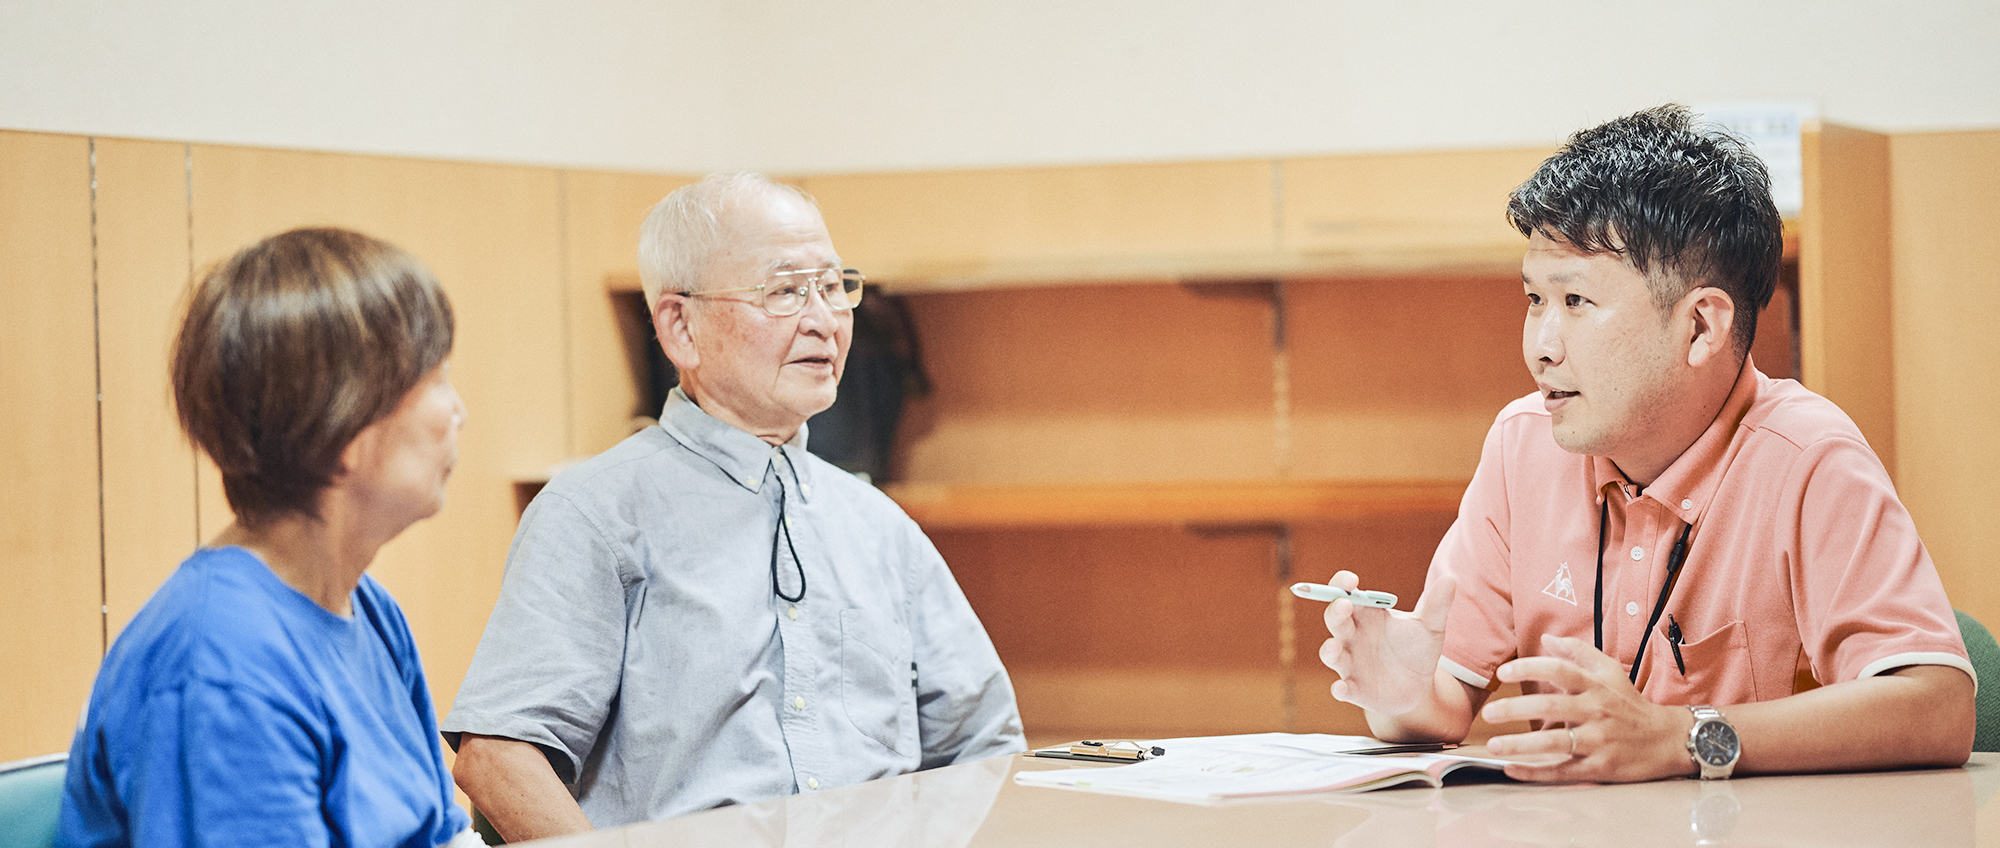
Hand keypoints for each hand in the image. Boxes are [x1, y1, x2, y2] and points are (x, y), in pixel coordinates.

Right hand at [1317, 571, 1454, 714]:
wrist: (1420, 689)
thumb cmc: (1418, 651)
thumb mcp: (1430, 627)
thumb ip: (1437, 605)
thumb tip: (1451, 579)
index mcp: (1367, 615)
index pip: (1347, 593)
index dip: (1343, 584)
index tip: (1351, 580)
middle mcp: (1352, 637)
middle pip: (1335, 619)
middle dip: (1336, 611)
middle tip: (1345, 604)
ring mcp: (1351, 664)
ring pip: (1332, 654)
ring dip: (1330, 650)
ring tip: (1335, 646)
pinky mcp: (1355, 690)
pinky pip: (1342, 689)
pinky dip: (1340, 689)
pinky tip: (1342, 688)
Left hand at [1480, 633, 1695, 782]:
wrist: (1668, 740)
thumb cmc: (1631, 704)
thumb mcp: (1610, 672)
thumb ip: (1578, 653)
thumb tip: (1546, 638)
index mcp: (1596, 686)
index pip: (1560, 671)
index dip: (1530, 669)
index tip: (1503, 673)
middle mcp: (1596, 712)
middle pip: (1552, 706)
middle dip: (1517, 709)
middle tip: (1489, 712)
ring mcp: (1598, 741)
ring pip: (1556, 743)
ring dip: (1522, 745)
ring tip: (1494, 744)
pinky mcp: (1600, 767)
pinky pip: (1563, 771)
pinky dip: (1536, 772)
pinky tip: (1512, 769)